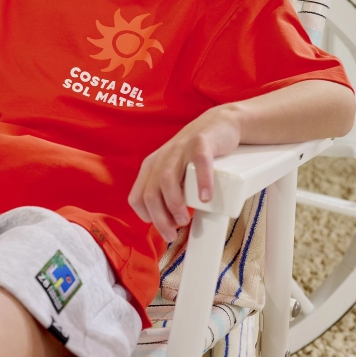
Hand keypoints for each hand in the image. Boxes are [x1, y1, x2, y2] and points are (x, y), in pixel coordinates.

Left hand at [127, 106, 240, 242]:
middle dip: (160, 218)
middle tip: (174, 232)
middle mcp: (162, 158)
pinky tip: (205, 197)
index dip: (148, 218)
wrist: (218, 124)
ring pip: (167, 179)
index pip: (137, 198)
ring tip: (185, 219)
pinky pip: (199, 162)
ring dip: (174, 204)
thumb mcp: (175, 172)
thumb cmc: (195, 156)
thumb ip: (169, 193)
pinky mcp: (201, 143)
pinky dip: (201, 182)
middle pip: (151, 193)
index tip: (166, 229)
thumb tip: (172, 227)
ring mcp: (180, 149)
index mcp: (151, 167)